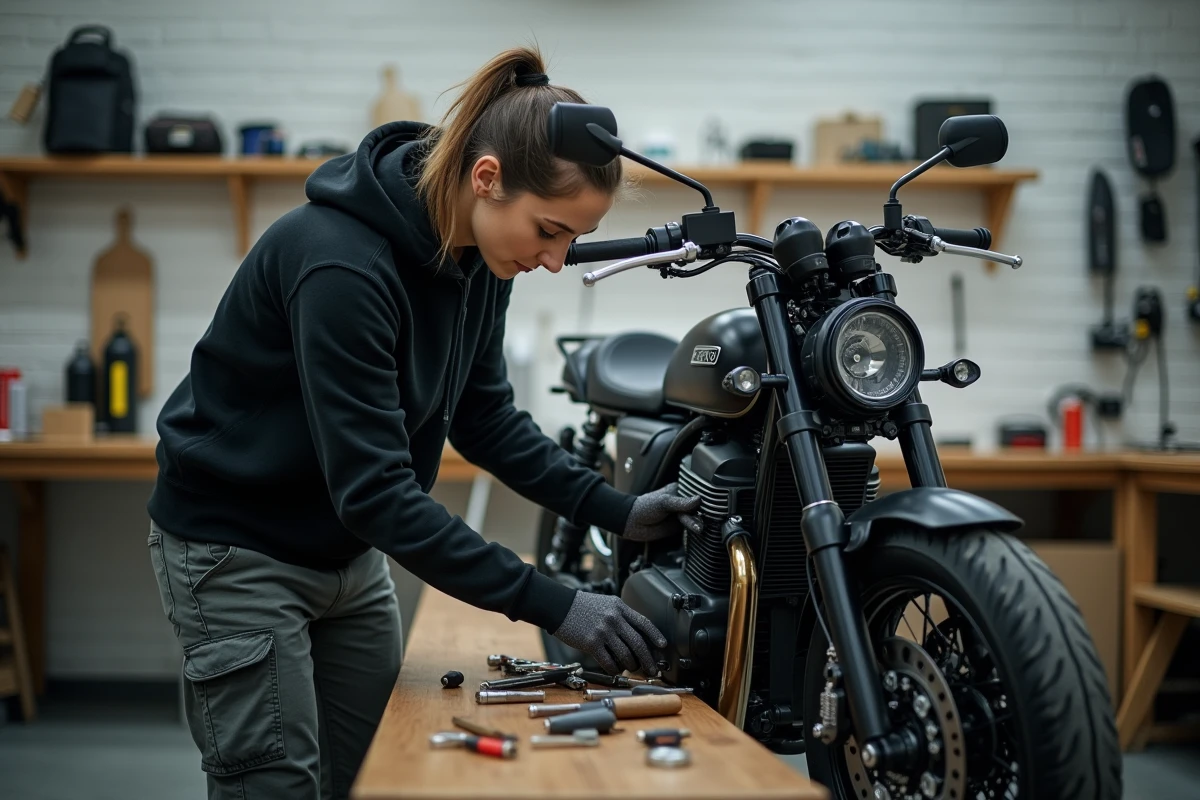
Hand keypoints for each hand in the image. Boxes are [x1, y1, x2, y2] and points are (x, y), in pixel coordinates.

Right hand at [551, 592, 665, 674]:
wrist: (559, 606)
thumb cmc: (582, 606)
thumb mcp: (606, 603)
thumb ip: (621, 615)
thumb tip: (636, 634)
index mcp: (619, 608)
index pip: (644, 623)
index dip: (655, 635)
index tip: (662, 645)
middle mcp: (614, 619)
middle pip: (638, 643)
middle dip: (648, 660)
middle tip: (652, 669)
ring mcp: (603, 632)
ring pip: (626, 655)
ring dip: (631, 666)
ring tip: (632, 668)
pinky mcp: (591, 644)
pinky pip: (609, 662)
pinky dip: (615, 670)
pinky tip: (616, 670)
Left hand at [622, 482, 701, 541]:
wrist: (632, 523)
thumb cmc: (644, 507)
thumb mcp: (663, 502)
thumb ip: (681, 503)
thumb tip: (698, 500)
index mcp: (678, 490)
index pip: (695, 492)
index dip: (703, 498)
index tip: (711, 503)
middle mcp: (681, 502)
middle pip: (697, 506)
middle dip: (701, 512)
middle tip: (703, 518)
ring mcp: (680, 514)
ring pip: (694, 517)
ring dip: (697, 522)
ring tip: (699, 527)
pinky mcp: (678, 526)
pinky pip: (690, 527)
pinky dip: (694, 528)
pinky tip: (699, 530)